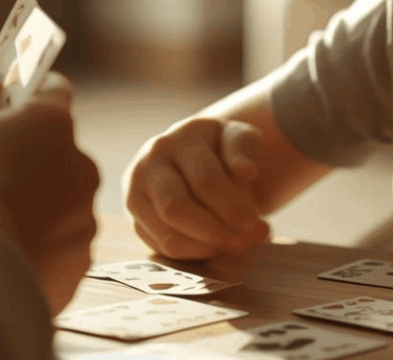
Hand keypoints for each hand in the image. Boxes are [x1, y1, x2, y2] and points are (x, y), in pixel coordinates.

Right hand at [0, 43, 100, 315]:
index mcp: (56, 121)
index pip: (54, 88)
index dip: (29, 91)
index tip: (9, 103)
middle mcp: (83, 160)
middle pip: (60, 145)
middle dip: (34, 151)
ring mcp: (87, 208)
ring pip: (64, 193)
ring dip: (41, 197)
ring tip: (2, 212)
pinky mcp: (84, 249)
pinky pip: (64, 236)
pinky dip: (45, 238)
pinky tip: (14, 243)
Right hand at [123, 117, 271, 260]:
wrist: (191, 159)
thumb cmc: (220, 150)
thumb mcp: (238, 138)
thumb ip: (244, 148)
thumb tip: (246, 170)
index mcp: (178, 140)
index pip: (205, 179)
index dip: (233, 208)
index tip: (258, 227)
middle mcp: (149, 164)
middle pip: (177, 208)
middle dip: (216, 232)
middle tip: (246, 244)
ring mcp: (135, 193)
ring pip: (167, 235)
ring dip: (206, 248)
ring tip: (234, 245)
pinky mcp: (134, 220)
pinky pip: (162, 248)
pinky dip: (193, 254)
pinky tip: (215, 246)